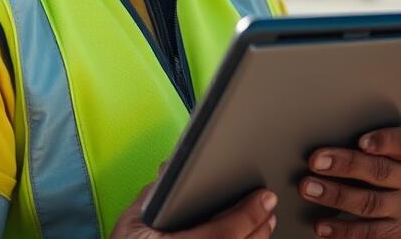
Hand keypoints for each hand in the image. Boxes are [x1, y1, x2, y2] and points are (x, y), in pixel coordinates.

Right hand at [111, 170, 277, 238]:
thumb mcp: (132, 219)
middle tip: (269, 204)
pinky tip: (251, 237)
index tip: (264, 198)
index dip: (248, 215)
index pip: (223, 235)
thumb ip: (153, 193)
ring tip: (264, 221)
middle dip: (259, 225)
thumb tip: (170, 168)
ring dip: (257, 238)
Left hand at [300, 125, 400, 237]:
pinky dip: (341, 230)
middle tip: (315, 161)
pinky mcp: (400, 236)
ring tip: (309, 189)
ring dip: (335, 196)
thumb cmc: (387, 171)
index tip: (361, 141)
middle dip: (345, 165)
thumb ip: (370, 144)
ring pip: (369, 203)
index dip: (384, 141)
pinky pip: (367, 234)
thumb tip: (327, 134)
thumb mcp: (389, 153)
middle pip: (379, 171)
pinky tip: (322, 225)